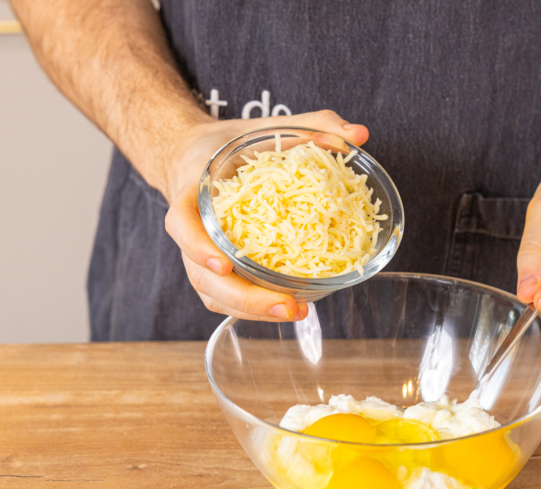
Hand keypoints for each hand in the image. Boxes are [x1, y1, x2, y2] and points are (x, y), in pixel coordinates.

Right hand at [163, 111, 369, 320]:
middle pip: (201, 276)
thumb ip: (314, 125)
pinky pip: (229, 296)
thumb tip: (360, 134)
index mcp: (193, 194)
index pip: (181, 225)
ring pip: (214, 295)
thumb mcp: (268, 127)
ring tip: (296, 312)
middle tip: (287, 304)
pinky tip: (292, 306)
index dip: (197, 247)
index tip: (224, 264)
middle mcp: (193, 231)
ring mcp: (201, 255)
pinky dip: (257, 307)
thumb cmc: (233, 145)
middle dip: (243, 297)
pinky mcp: (219, 269)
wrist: (200, 156)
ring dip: (253, 310)